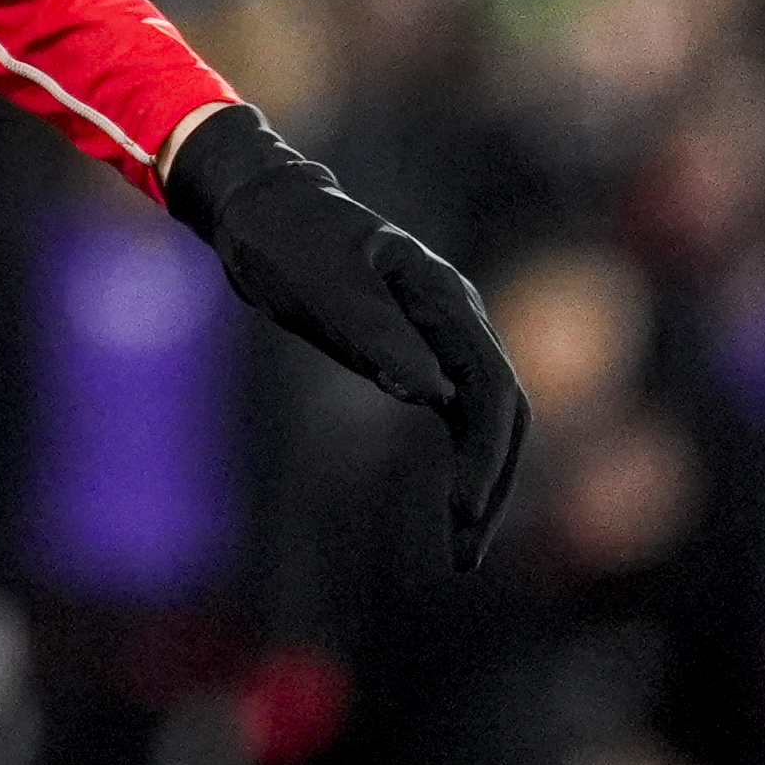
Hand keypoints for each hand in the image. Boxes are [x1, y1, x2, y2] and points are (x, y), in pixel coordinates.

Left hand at [165, 102, 528, 569]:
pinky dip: (460, 462)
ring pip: (484, 418)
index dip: (485, 456)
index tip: (464, 512)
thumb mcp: (323, 289)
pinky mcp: (418, 351)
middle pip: (503, 412)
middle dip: (491, 484)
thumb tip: (435, 396)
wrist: (261, 209)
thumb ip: (376, 336)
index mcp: (444, 299)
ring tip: (461, 549)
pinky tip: (450, 504)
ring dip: (481, 482)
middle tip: (463, 554)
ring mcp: (443, 335)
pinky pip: (457, 414)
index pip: (492, 389)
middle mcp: (458, 317)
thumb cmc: (286, 241)